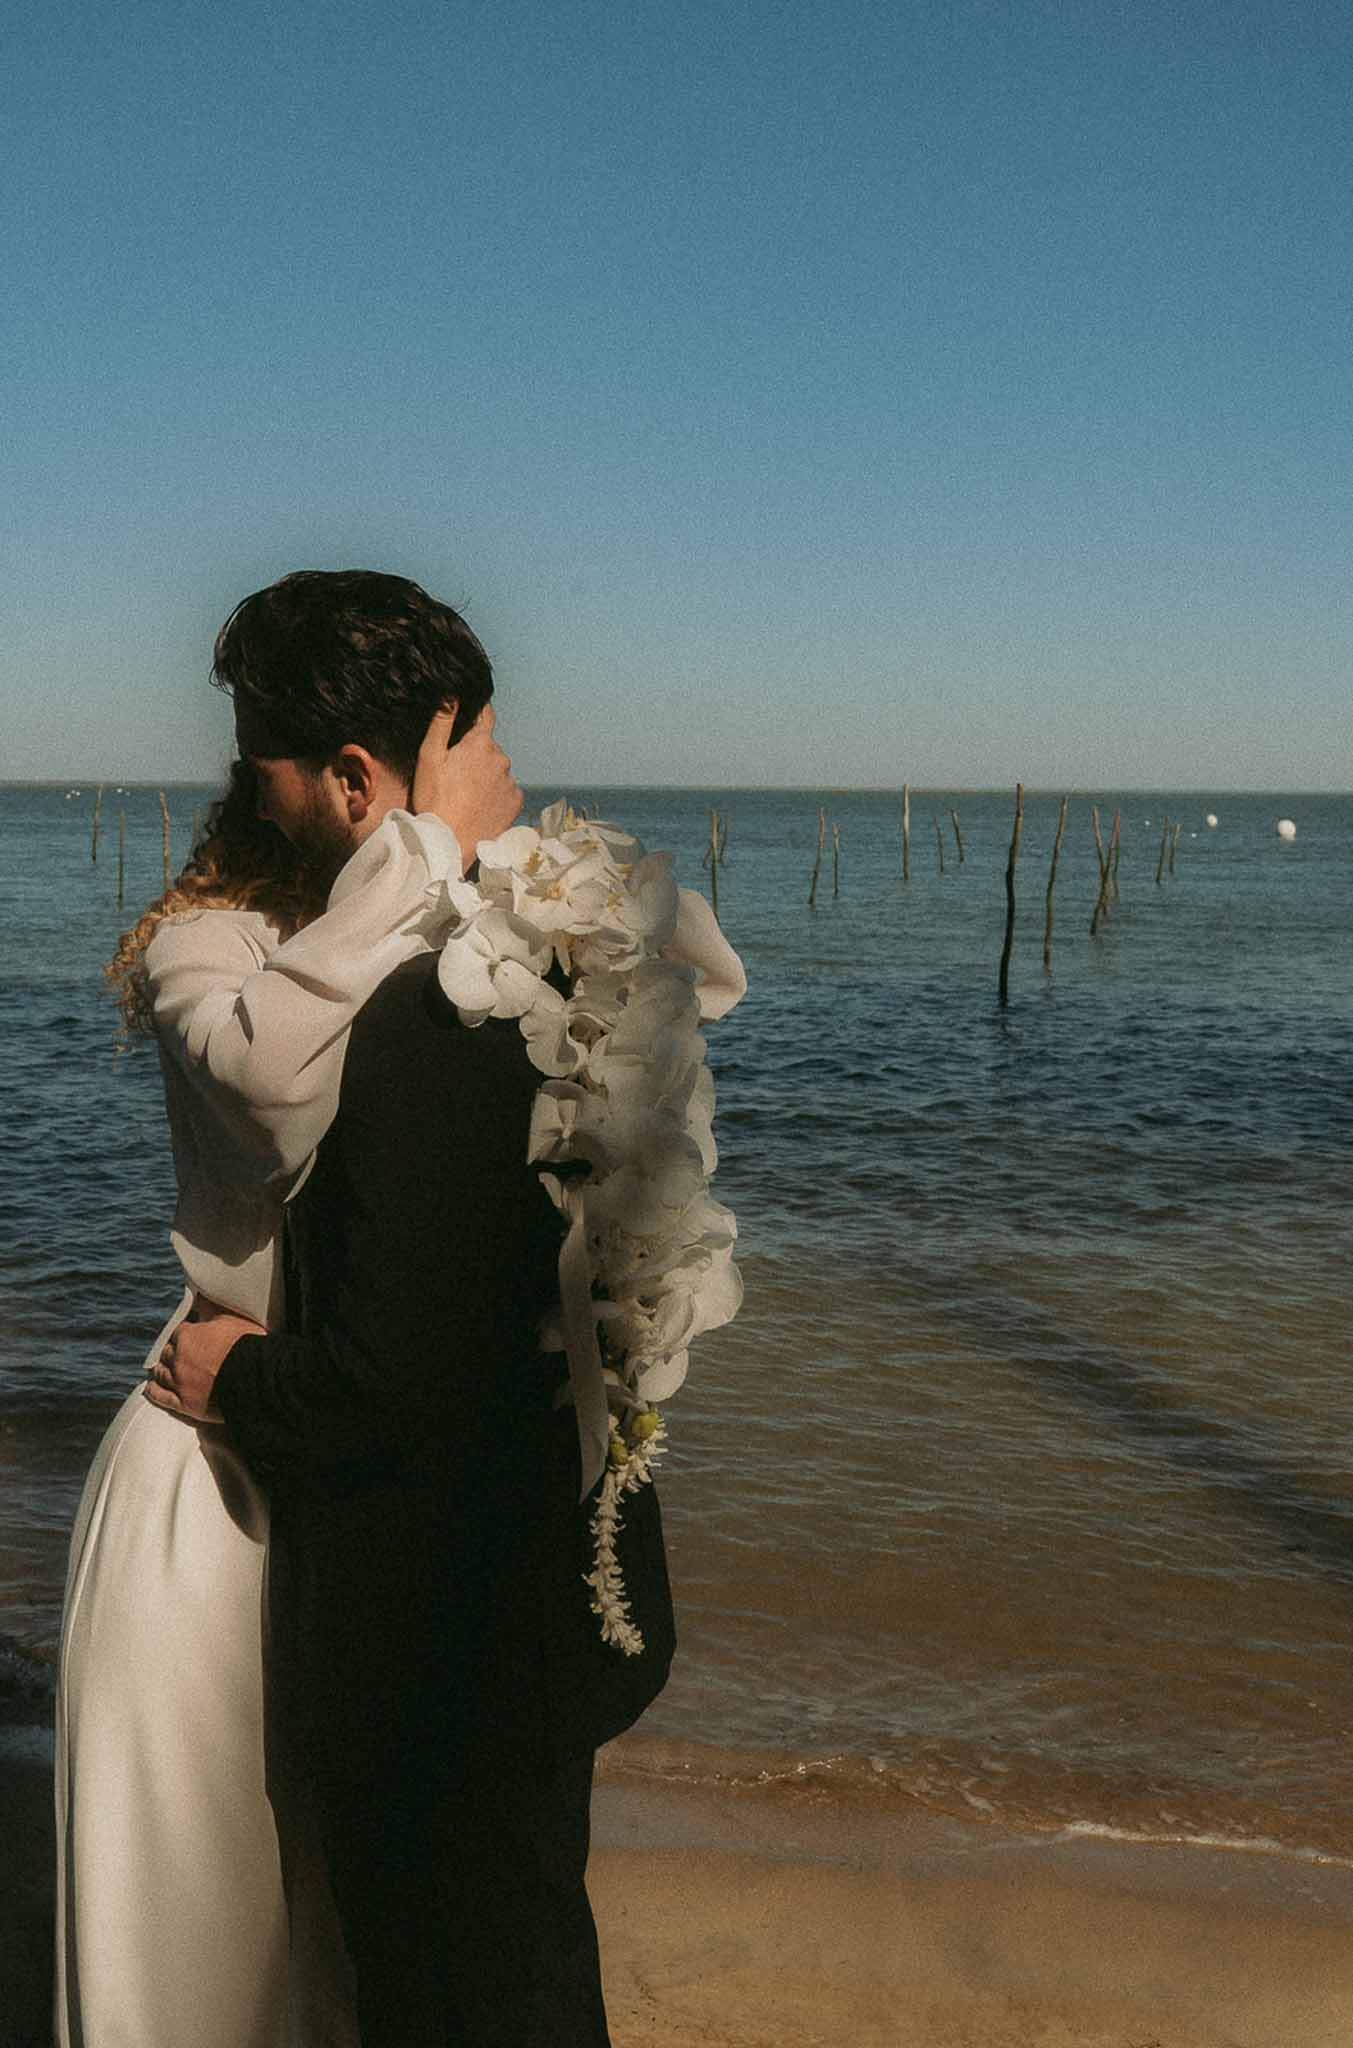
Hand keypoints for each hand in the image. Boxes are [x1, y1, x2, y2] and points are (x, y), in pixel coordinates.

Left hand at [144, 1310, 264, 1422]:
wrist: (256, 1378)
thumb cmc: (248, 1345)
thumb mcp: (231, 1319)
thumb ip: (212, 1307)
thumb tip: (200, 1295)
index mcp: (188, 1336)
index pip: (178, 1332)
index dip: (184, 1335)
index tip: (188, 1337)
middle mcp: (178, 1358)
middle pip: (167, 1353)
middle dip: (172, 1352)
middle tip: (176, 1354)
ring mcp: (179, 1382)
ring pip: (161, 1374)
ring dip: (160, 1371)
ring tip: (160, 1370)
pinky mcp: (184, 1403)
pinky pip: (161, 1397)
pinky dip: (153, 1392)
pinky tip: (151, 1388)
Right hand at [410, 704, 520, 865]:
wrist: (448, 843)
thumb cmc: (434, 799)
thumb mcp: (429, 757)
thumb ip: (442, 721)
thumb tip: (452, 693)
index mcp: (480, 743)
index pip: (485, 715)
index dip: (478, 713)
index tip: (473, 715)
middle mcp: (501, 758)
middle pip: (488, 747)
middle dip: (475, 753)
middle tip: (455, 773)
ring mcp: (510, 781)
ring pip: (497, 770)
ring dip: (486, 775)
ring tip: (465, 794)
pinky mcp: (516, 802)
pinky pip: (506, 790)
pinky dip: (495, 794)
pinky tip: (478, 805)